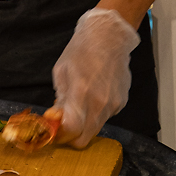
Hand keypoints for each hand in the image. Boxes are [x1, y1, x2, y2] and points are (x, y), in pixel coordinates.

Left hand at [52, 8, 139, 147]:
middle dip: (71, 137)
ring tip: (78, 105)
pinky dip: (96, 113)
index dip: (60, 136)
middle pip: (85, 138)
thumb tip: (56, 118)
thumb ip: (60, 98)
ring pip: (95, 129)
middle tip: (63, 126)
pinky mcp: (122, 103)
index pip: (72, 130)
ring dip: (84, 124)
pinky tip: (93, 95)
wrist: (109, 37)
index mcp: (81, 92)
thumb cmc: (82, 49)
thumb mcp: (61, 71)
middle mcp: (100, 102)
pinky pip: (105, 117)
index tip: (53, 131)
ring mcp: (113, 104)